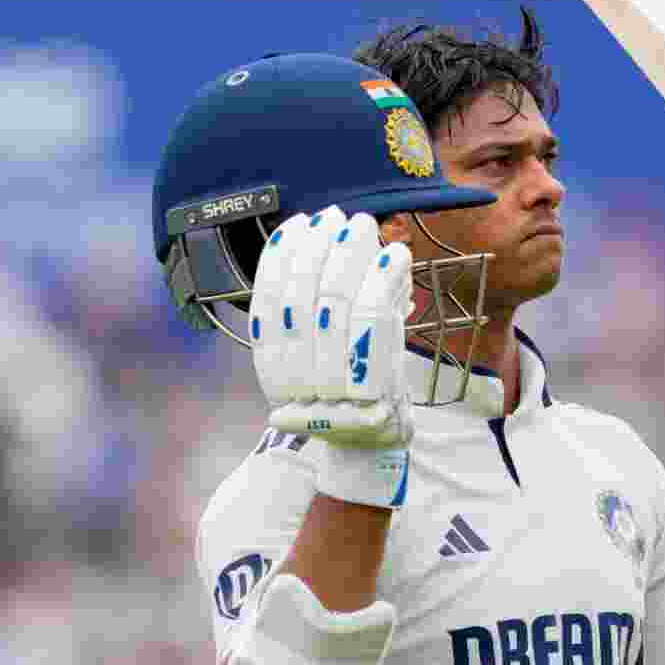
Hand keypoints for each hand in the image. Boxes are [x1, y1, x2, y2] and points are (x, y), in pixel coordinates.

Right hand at [249, 205, 413, 506]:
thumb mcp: (322, 349)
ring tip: (366, 225)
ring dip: (353, 255)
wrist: (372, 448)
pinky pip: (375, 324)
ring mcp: (331, 390)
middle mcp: (294, 382)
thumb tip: (324, 239)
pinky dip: (385, 282)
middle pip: (302, 298)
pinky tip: (396, 254)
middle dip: (320, 248)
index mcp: (272, 369)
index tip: (298, 224)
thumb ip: (318, 303)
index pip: (268, 302)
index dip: (281, 258)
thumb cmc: (349, 388)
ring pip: (337, 304)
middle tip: (339, 216)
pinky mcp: (370, 392)